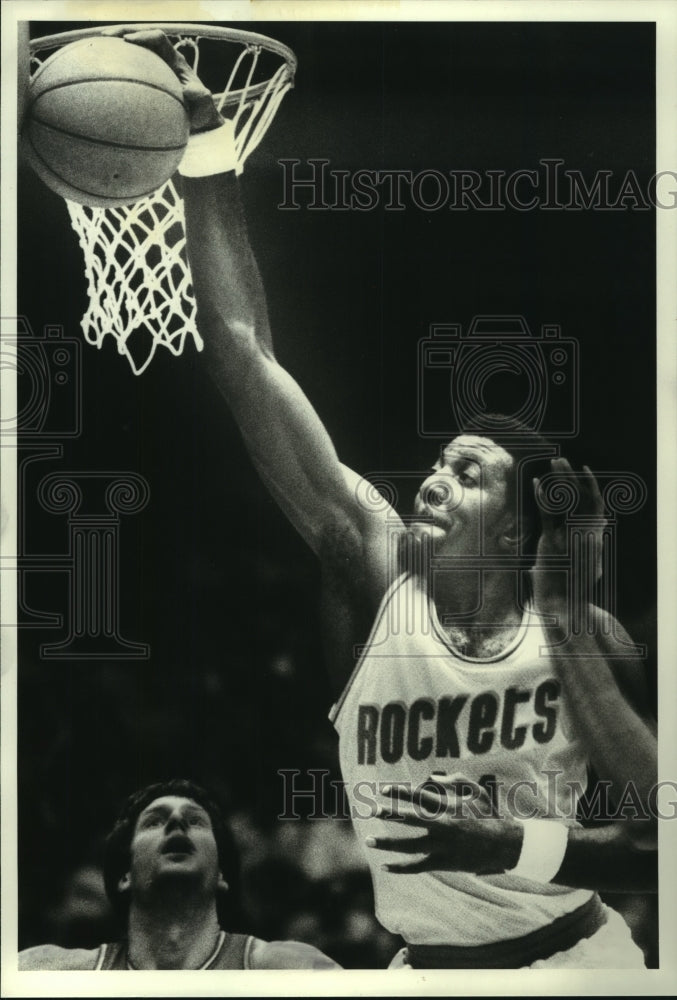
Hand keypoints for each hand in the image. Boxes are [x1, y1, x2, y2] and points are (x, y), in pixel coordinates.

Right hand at [101, 27, 223, 132]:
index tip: (129, 41)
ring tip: (98, 44)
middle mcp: (163, 58)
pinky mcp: (146, 75)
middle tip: (107, 36)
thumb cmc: (200, 113)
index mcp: (175, 60)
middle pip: (142, 35)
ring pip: (134, 48)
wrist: (197, 119)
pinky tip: (99, 67)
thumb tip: (191, 90)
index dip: (144, 36)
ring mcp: (153, 66)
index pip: (159, 39)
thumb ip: (201, 98)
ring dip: (116, 43)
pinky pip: (129, 65)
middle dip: (124, 31)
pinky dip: (116, 62)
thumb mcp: (203, 108)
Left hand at [365, 774, 522, 874]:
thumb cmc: (490, 815)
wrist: (506, 846)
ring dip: (388, 843)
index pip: (419, 796)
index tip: (382, 789)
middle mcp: (443, 825)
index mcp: (449, 806)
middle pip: (410, 818)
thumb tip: (432, 778)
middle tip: (370, 810)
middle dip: (389, 813)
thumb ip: (456, 780)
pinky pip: (418, 866)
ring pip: (409, 845)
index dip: (399, 792)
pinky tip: (385, 866)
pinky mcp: (444, 863)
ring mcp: (442, 846)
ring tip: (369, 840)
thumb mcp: (477, 791)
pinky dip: (401, 868)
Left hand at [531, 458, 605, 608]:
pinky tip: (536, 483)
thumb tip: (600, 533)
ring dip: (560, 477)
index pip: (595, 504)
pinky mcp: (552, 541)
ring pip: (567, 498)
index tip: (583, 472)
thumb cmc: (575, 588)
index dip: (590, 486)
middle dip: (572, 475)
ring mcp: (569, 536)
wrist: (565, 606)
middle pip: (581, 495)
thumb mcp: (591, 566)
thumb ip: (594, 547)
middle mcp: (584, 533)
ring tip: (553, 462)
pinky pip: (548, 513)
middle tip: (562, 460)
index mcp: (594, 537)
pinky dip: (542, 496)